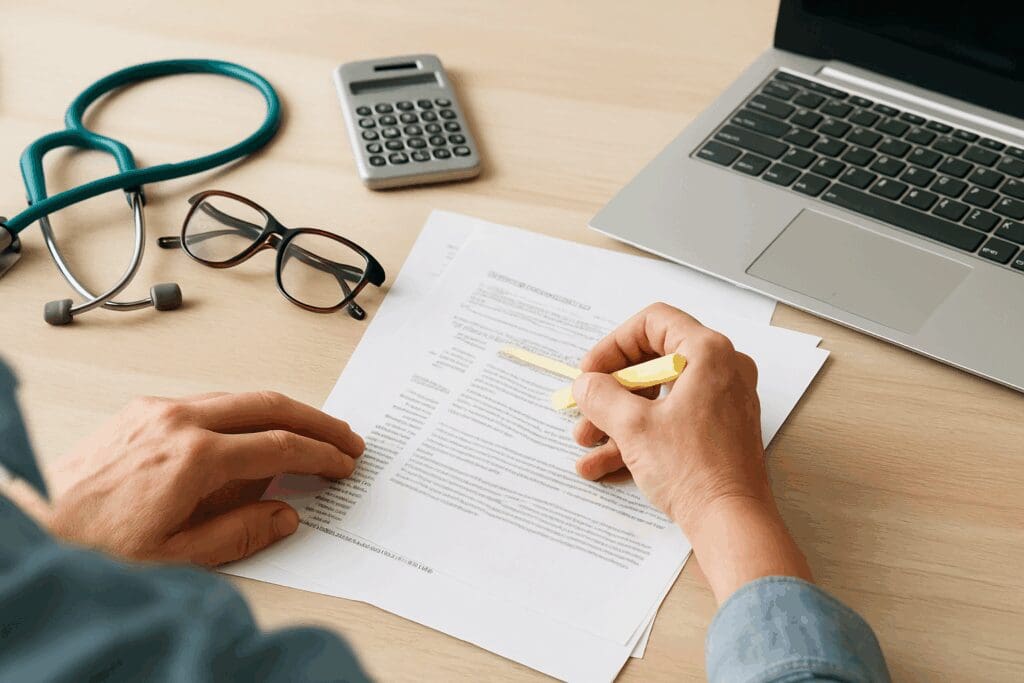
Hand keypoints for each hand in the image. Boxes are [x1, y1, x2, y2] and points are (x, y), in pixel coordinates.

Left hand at [42, 391, 363, 566]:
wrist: (37, 525)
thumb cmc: (95, 545)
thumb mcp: (177, 556)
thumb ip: (240, 532)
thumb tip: (284, 515)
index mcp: (195, 458)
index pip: (279, 446)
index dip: (319, 454)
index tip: (342, 462)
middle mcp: (179, 422)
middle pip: (268, 405)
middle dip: (315, 420)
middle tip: (345, 437)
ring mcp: (159, 411)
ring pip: (238, 399)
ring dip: (280, 414)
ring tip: (306, 436)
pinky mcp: (143, 411)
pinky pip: (208, 403)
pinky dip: (241, 415)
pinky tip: (250, 436)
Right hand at [571, 303, 810, 600]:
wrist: (732, 524)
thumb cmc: (695, 472)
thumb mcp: (633, 427)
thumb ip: (601, 396)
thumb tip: (586, 385)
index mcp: (709, 353)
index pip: (653, 322)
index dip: (614, 344)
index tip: (592, 372)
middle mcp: (721, 371)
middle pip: (652, 362)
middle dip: (610, 390)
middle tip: (585, 407)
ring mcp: (721, 403)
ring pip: (657, 397)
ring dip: (616, 418)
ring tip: (586, 442)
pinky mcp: (716, 432)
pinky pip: (670, 422)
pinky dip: (638, 438)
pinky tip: (601, 464)